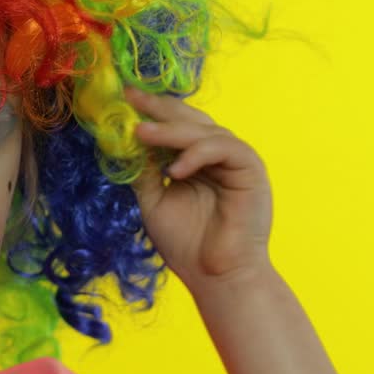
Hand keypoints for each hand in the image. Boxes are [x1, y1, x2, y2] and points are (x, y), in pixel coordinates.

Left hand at [123, 86, 274, 292]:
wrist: (215, 277)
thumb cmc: (187, 244)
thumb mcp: (154, 200)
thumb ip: (144, 170)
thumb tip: (124, 140)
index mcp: (196, 160)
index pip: (175, 125)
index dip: (151, 111)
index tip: (123, 98)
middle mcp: (217, 154)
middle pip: (190, 119)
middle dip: (159, 107)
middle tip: (131, 97)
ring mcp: (235, 160)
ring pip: (205, 130)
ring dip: (171, 130)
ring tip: (141, 133)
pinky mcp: (251, 169)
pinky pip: (224, 148)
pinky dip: (197, 154)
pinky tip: (175, 170)